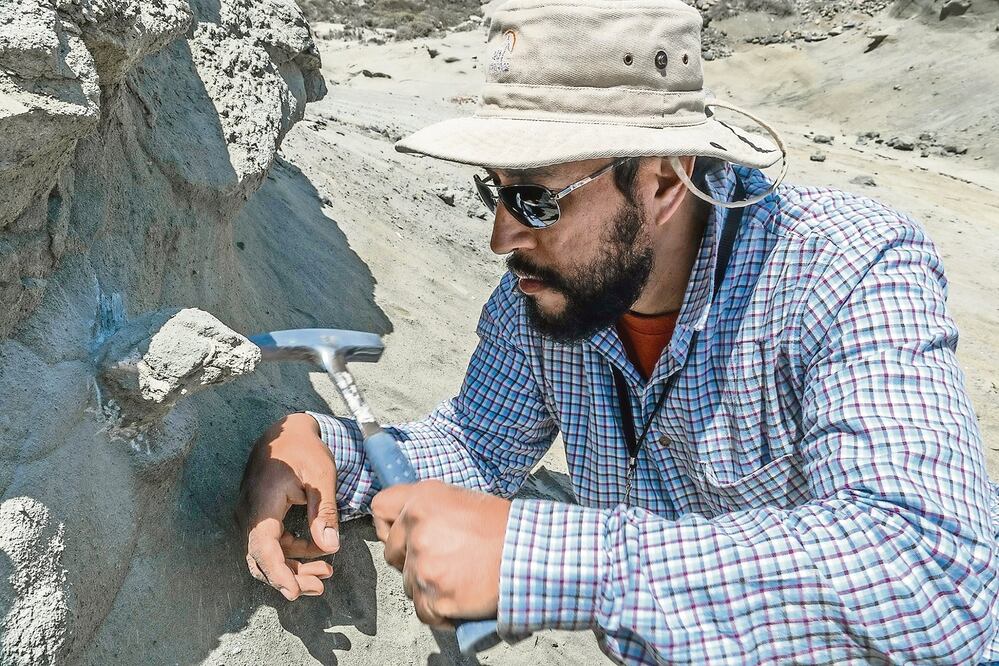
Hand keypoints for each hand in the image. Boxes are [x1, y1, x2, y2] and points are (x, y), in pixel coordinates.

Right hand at [236, 413, 337, 599]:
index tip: (295, 591)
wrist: (286, 432)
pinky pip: (273, 544)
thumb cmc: (304, 450)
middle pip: (263, 559)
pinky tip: (320, 552)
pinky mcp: (261, 518)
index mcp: (262, 504)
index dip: (278, 574)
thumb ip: (324, 511)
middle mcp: (250, 514)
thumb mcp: (321, 477)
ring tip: (326, 573)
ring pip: (268, 555)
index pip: (263, 548)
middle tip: (321, 585)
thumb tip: (331, 547)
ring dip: (294, 567)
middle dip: (291, 577)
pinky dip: (294, 553)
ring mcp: (253, 517)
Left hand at [371, 480, 510, 627]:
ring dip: (429, 586)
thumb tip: (410, 525)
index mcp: (423, 500)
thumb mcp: (462, 500)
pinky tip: (461, 599)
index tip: (400, 535)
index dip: (390, 525)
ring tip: (459, 579)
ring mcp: (423, 565)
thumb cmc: (506, 528)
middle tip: (441, 561)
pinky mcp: (434, 597)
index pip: (381, 509)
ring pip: (409, 584)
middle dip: (410, 561)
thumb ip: (430, 510)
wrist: (531, 555)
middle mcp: (417, 530)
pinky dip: (440, 611)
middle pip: (392, 553)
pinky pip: (423, 611)